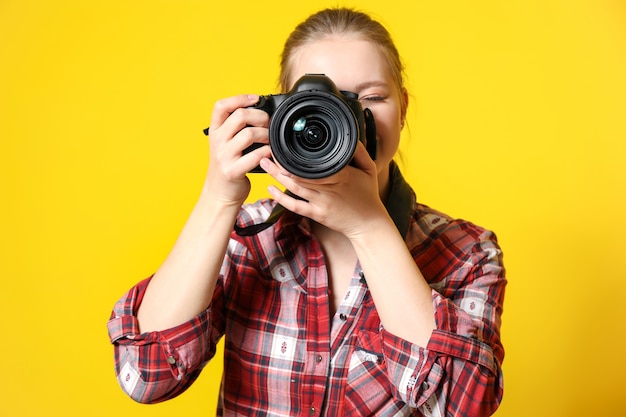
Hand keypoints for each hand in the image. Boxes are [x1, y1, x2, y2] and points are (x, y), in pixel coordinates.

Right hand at [204, 94, 270, 204]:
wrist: (219, 194)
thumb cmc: (228, 166)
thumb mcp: (225, 145)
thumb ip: (235, 130)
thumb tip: (259, 113)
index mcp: (215, 132)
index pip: (220, 106)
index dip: (239, 98)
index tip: (255, 99)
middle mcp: (217, 142)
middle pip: (239, 116)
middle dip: (260, 116)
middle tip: (268, 123)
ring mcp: (224, 156)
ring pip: (249, 134)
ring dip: (266, 135)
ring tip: (270, 140)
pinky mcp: (233, 171)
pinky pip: (256, 155)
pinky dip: (268, 152)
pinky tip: (270, 154)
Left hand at [260, 142, 388, 238]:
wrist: (369, 223)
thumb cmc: (368, 195)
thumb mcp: (370, 169)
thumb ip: (359, 152)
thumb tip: (350, 138)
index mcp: (341, 175)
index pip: (314, 165)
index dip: (296, 157)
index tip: (285, 145)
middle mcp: (328, 189)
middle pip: (299, 174)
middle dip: (281, 163)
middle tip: (267, 150)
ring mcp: (321, 203)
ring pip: (294, 188)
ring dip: (276, 176)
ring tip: (264, 163)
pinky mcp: (317, 214)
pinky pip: (295, 207)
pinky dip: (281, 199)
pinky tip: (271, 189)